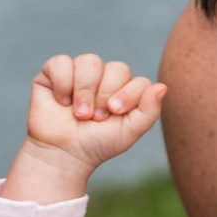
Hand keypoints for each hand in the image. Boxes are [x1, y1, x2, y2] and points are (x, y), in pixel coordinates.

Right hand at [2, 53, 167, 202]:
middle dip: (105, 95)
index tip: (115, 113)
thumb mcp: (129, 132)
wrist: (63, 154)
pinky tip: (61, 102)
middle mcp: (104, 77)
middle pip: (116, 68)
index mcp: (125, 88)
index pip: (137, 79)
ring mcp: (79, 72)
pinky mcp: (53, 72)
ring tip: (79, 113)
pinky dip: (63, 84)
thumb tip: (163, 86)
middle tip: (95, 118)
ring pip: (90, 62)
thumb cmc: (97, 144)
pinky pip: (61, 62)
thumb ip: (148, 111)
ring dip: (85, 91)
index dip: (128, 95)